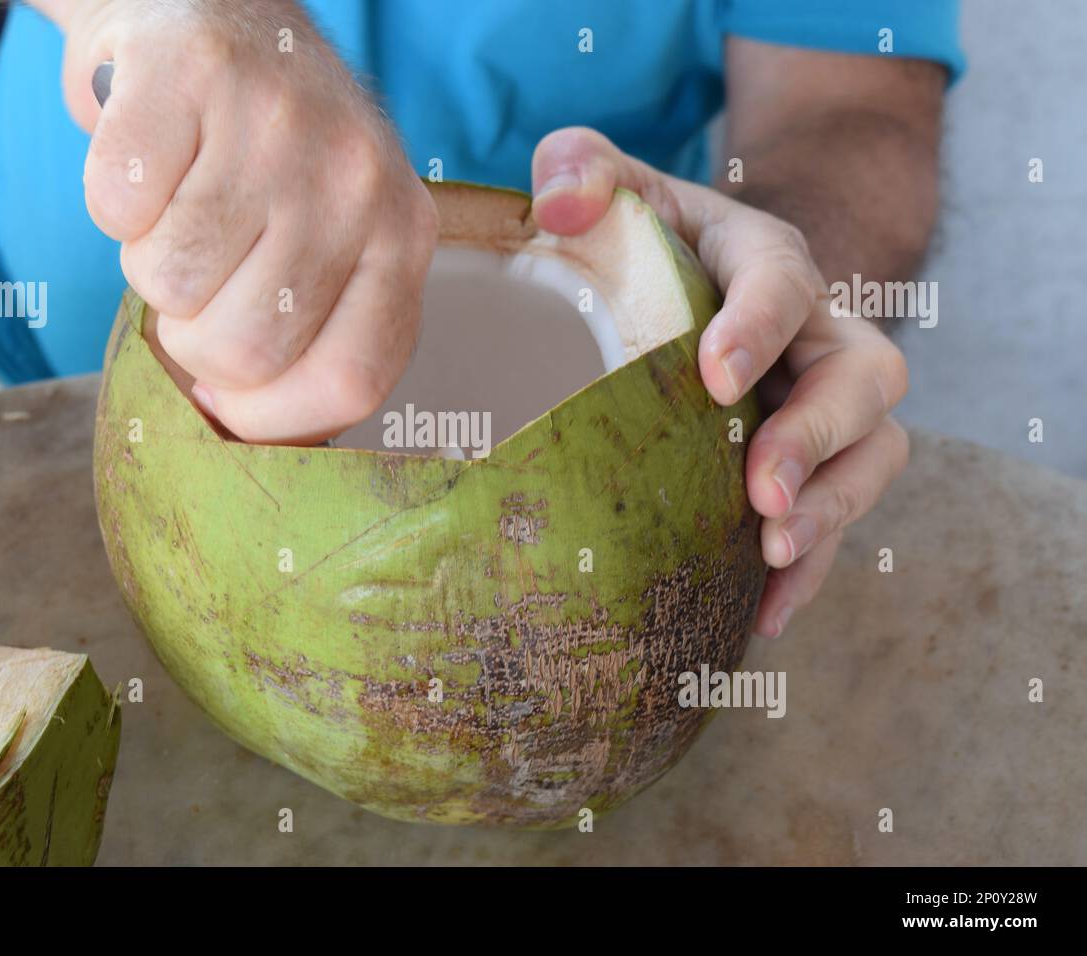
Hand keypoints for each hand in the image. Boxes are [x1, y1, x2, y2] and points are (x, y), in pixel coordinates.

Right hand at [62, 0, 437, 443]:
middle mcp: (356, 179)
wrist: (216, 8)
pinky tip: (150, 160)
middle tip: (199, 274)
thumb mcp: (329, 245)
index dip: (271, 417)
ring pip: (167, 282)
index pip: (352, 382)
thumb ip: (313, 338)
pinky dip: (110, 197)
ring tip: (181, 205)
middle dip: (192, 334)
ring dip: (150, 262)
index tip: (226, 397)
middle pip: (243, 349)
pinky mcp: (190, 70)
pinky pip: (116, 205)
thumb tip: (237, 440)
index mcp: (403, 238)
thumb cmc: (267, 161)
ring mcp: (278, 122)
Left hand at [531, 127, 909, 638]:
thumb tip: (559, 204)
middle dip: (819, 436)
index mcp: (761, 258)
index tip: (714, 377)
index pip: (782, 279)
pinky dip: (809, 565)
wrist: (677, 280)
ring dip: (834, 507)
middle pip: (864, 376)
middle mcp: (813, 330)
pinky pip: (836, 512)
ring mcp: (820, 400)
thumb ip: (580, 171)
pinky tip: (764, 612)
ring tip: (774, 551)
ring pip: (873, 451)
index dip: (761, 326)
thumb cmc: (635, 237)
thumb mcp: (606, 187)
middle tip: (763, 490)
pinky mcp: (809, 461)